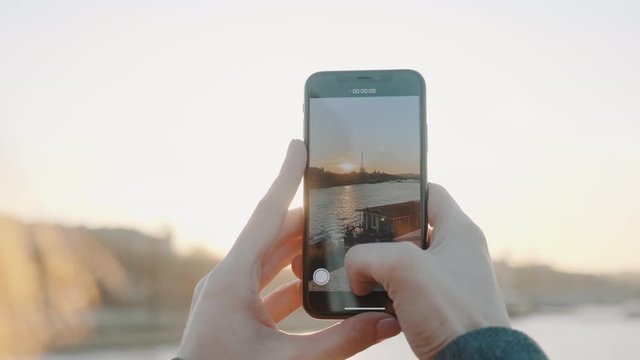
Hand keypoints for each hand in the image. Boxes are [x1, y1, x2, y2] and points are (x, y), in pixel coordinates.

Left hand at [176, 140, 400, 359]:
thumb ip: (341, 342)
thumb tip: (387, 321)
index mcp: (231, 279)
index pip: (265, 215)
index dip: (285, 178)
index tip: (299, 145)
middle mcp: (226, 279)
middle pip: (272, 235)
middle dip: (307, 220)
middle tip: (339, 205)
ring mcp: (227, 295)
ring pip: (270, 259)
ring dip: (301, 251)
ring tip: (335, 241)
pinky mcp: (232, 311)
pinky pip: (266, 284)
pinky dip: (292, 280)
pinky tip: (318, 284)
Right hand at [343, 183, 510, 358]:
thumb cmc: (453, 314)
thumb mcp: (403, 269)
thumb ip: (368, 256)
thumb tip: (355, 270)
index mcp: (459, 231)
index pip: (429, 192)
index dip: (402, 189)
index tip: (375, 195)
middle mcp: (456, 253)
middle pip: (409, 231)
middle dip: (381, 238)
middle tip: (358, 242)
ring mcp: (447, 281)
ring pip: (404, 264)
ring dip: (380, 270)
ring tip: (360, 274)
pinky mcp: (438, 307)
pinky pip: (405, 291)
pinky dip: (387, 294)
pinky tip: (372, 301)